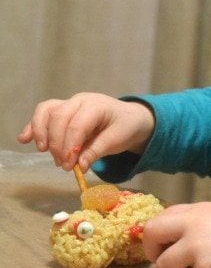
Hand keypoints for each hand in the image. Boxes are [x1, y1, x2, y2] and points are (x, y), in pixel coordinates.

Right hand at [18, 92, 154, 171]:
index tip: (69, 165)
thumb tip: (78, 166)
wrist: (129, 118)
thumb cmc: (124, 127)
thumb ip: (96, 151)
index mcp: (97, 105)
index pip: (78, 124)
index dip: (70, 146)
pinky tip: (24, 139)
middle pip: (59, 117)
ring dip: (41, 132)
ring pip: (46, 111)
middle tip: (62, 164)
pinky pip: (43, 114)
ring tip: (44, 151)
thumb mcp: (116, 140)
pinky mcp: (62, 110)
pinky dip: (33, 126)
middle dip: (57, 143)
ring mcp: (69, 103)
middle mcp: (80, 101)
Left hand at [143, 202, 210, 267]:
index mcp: (196, 210)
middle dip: (154, 253)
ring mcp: (197, 245)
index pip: (161, 217)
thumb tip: (168, 242)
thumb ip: (193, 224)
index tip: (165, 249)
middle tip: (170, 265)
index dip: (158, 238)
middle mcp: (193, 222)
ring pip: (165, 266)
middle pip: (152, 232)